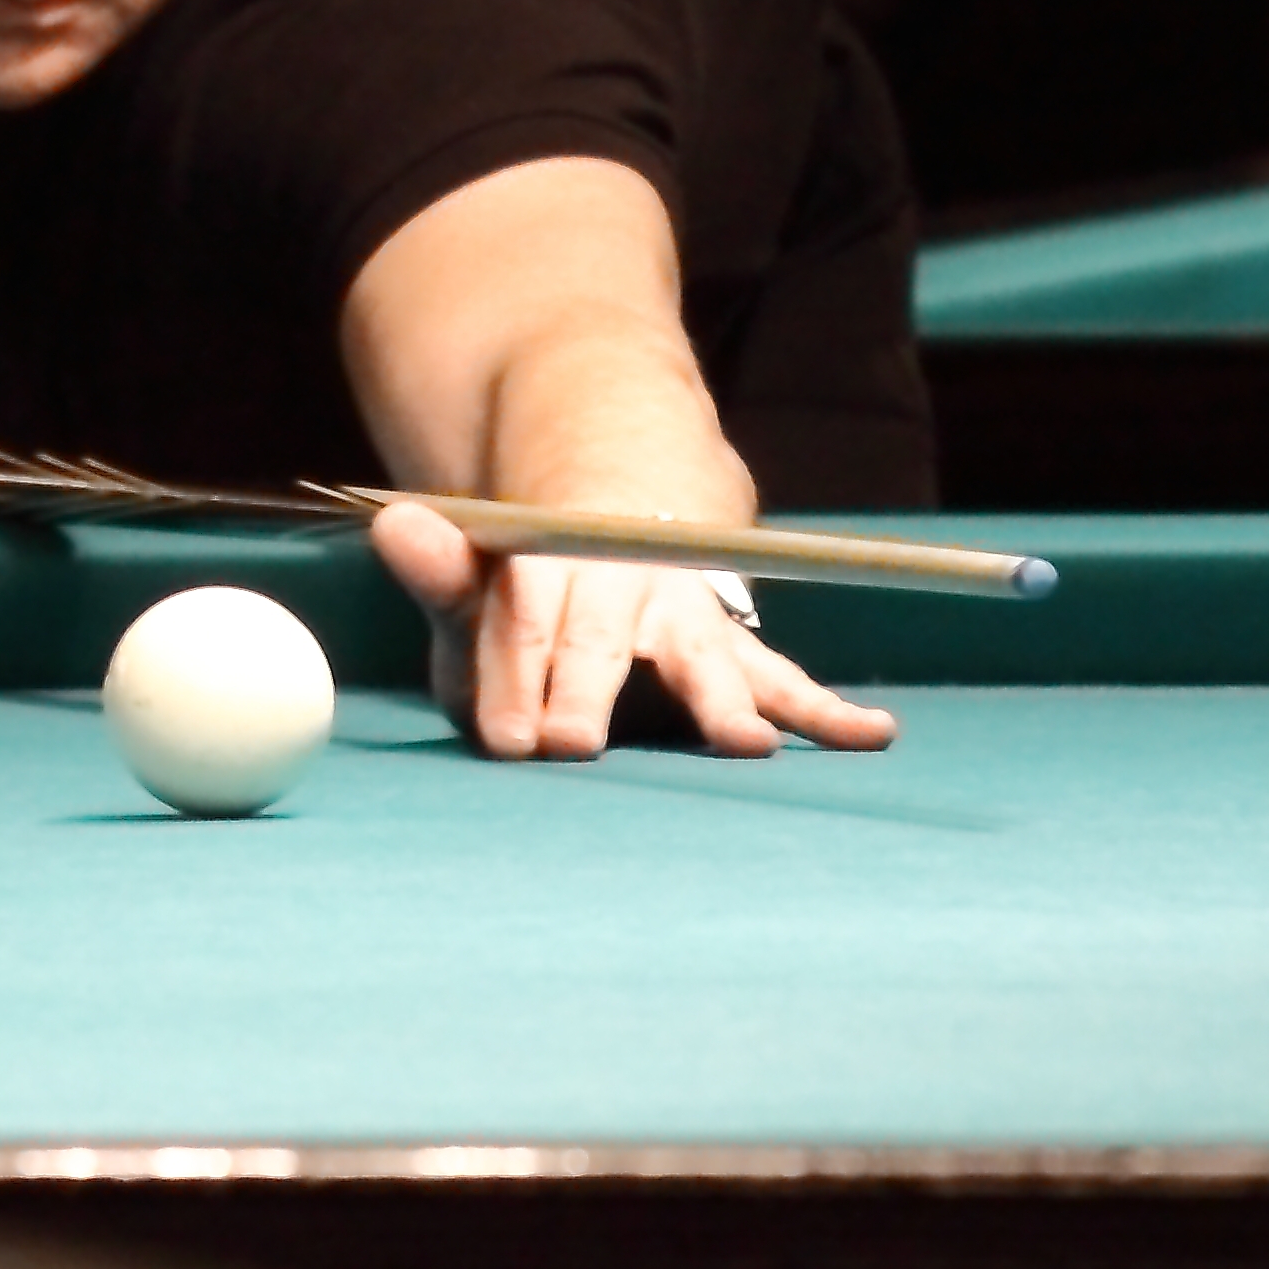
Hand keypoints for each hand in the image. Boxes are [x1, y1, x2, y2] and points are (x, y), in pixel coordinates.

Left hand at [368, 500, 899, 759]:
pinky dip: (832, 711)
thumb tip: (393, 524)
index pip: (524, 616)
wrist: (614, 527)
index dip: (512, 672)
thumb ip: (441, 567)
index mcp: (553, 569)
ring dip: (725, 705)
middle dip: (585, 690)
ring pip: (706, 661)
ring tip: (750, 744)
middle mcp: (627, 591)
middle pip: (602, 639)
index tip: (506, 738)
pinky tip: (874, 733)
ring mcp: (689, 623)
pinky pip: (787, 682)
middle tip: (574, 743)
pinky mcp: (735, 655)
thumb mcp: (474, 579)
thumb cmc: (527, 590)